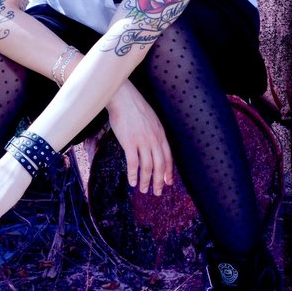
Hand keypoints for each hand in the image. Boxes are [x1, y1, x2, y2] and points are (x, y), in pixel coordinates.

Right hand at [106, 80, 172, 195]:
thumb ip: (154, 132)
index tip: (168, 182)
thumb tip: (153, 142)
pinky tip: (132, 181)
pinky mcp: (129, 142)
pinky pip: (133, 163)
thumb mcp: (151, 119)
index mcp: (160, 134)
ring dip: (146, 181)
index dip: (168, 172)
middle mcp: (154, 139)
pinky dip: (133, 174)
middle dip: (160, 181)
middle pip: (160, 165)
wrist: (123, 98)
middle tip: (157, 192)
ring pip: (148, 167)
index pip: (168, 157)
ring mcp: (142, 141)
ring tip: (143, 189)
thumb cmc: (134, 106)